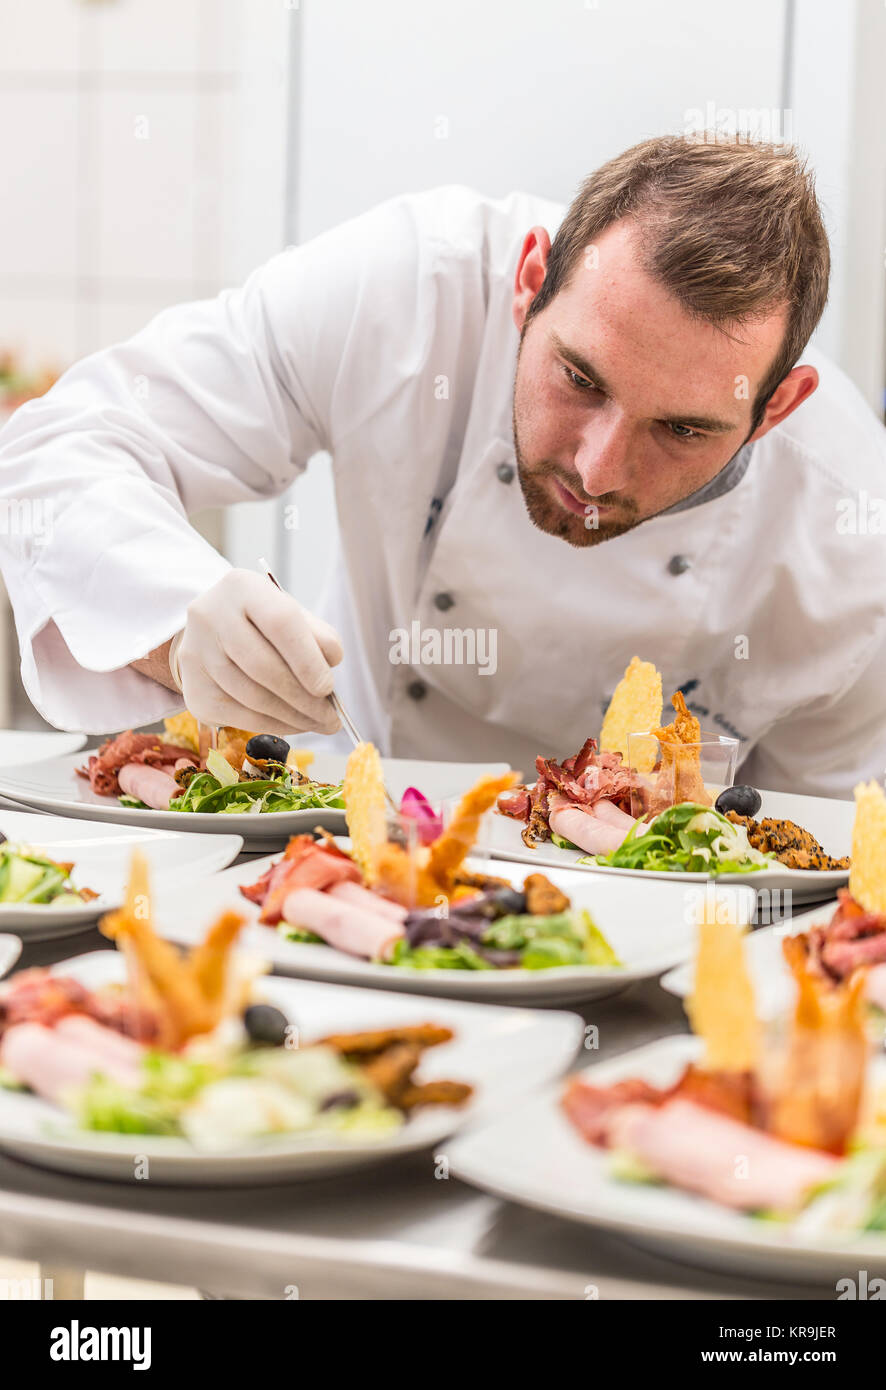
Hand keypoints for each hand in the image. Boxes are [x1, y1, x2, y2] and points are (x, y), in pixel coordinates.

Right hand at [168, 569, 342, 736]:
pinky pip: (238, 716)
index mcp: (242, 588)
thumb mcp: (292, 615)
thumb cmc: (262, 624)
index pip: (280, 623)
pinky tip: (292, 724)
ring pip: (252, 697)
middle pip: (263, 667)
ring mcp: (196, 654)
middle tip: (330, 719)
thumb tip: (331, 664)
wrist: (214, 634)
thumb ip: (317, 635)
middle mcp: (210, 616)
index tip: (328, 688)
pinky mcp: (193, 689)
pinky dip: (272, 725)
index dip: (308, 660)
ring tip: (318, 723)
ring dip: (292, 717)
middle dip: (304, 699)